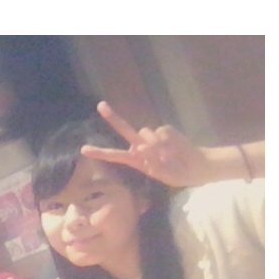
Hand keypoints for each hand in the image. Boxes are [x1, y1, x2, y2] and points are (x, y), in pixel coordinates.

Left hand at [78, 101, 211, 187]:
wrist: (195, 167)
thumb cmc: (175, 173)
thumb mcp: (162, 173)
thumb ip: (150, 160)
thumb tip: (142, 145)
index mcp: (135, 159)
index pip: (114, 155)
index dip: (100, 152)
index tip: (84, 150)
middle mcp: (140, 145)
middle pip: (124, 129)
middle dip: (112, 117)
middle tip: (100, 105)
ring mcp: (152, 136)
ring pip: (145, 133)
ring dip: (153, 144)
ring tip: (167, 156)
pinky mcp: (165, 130)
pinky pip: (161, 132)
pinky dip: (167, 141)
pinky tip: (174, 148)